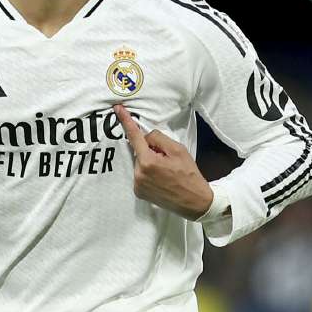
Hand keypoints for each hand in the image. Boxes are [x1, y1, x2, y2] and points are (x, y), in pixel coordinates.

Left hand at [115, 105, 213, 220]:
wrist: (194, 202)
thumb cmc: (189, 174)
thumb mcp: (178, 150)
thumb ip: (159, 138)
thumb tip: (146, 137)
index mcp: (148, 161)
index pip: (134, 136)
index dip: (125, 121)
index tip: (117, 109)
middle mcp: (138, 174)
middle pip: (140, 151)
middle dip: (151, 151)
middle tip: (168, 161)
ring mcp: (137, 185)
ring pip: (140, 163)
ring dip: (149, 163)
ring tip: (167, 172)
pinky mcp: (138, 193)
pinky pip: (140, 175)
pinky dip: (148, 173)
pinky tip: (161, 179)